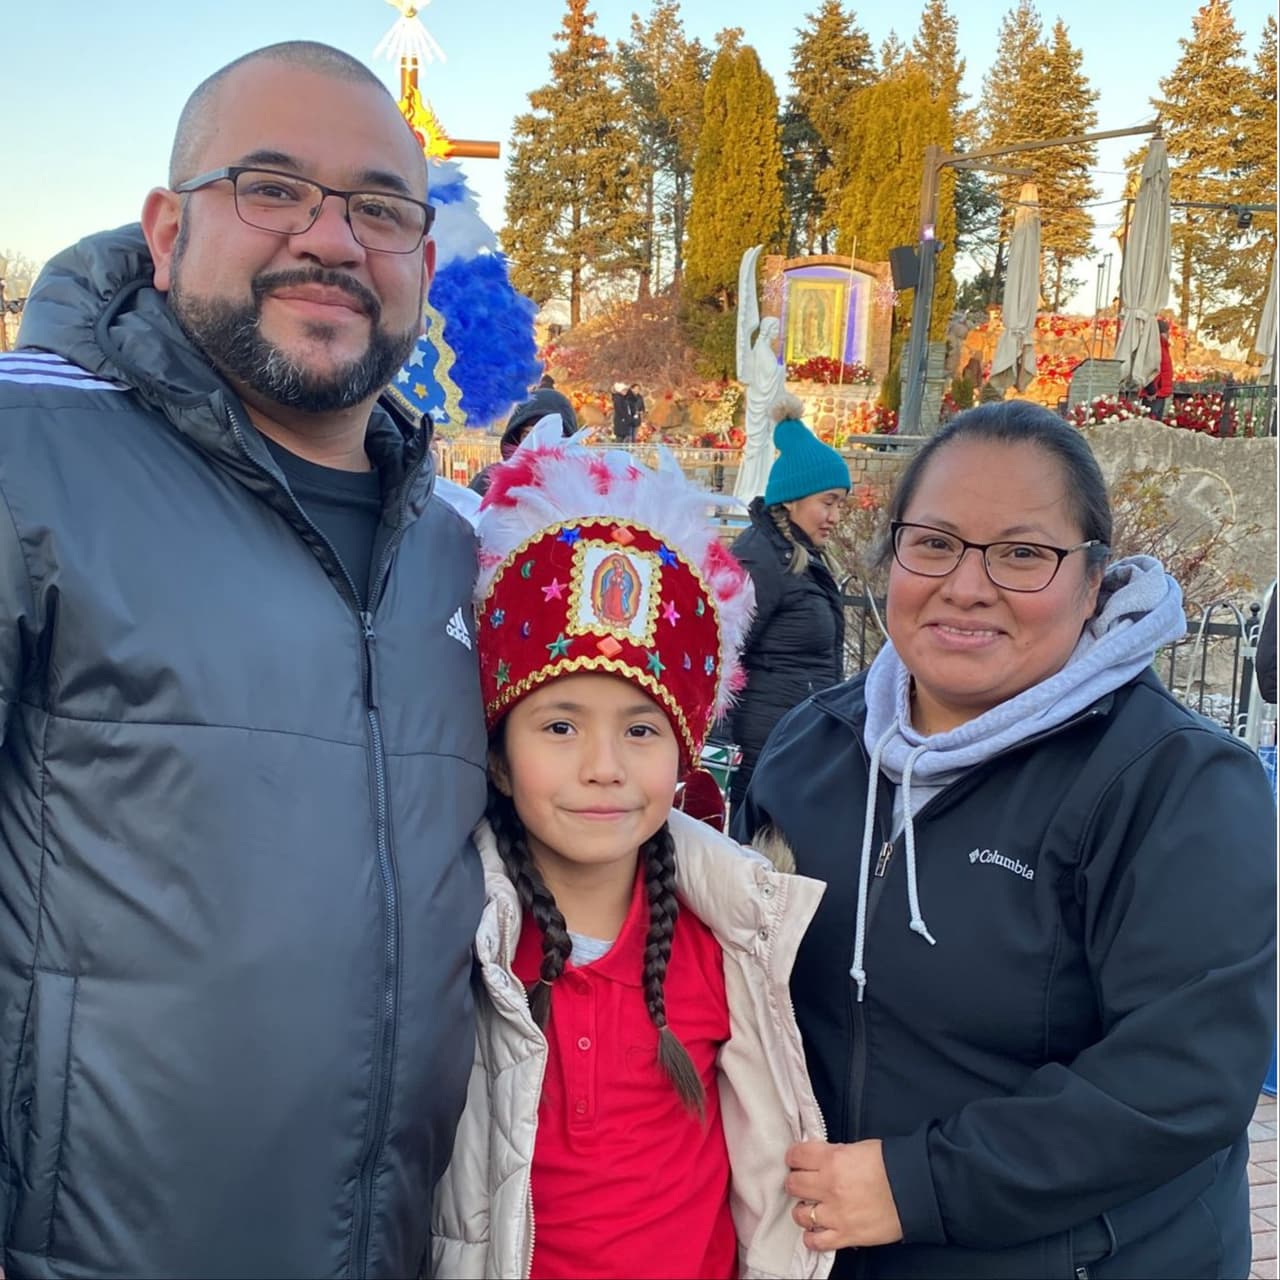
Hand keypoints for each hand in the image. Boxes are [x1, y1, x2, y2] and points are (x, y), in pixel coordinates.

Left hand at [785, 1139, 903, 1250]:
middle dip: (796, 1182)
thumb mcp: (858, 1148)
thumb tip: (820, 1160)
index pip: (796, 1156)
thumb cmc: (892, 1165)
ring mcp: (836, 1213)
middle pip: (793, 1184)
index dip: (794, 1157)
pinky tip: (816, 1230)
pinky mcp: (846, 1235)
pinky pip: (816, 1241)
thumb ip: (834, 1154)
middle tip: (803, 1182)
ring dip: (803, 1209)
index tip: (795, 1160)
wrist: (915, 1190)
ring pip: (800, 1214)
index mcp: (832, 1159)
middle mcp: (829, 1186)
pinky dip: (812, 1237)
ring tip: (811, 1207)